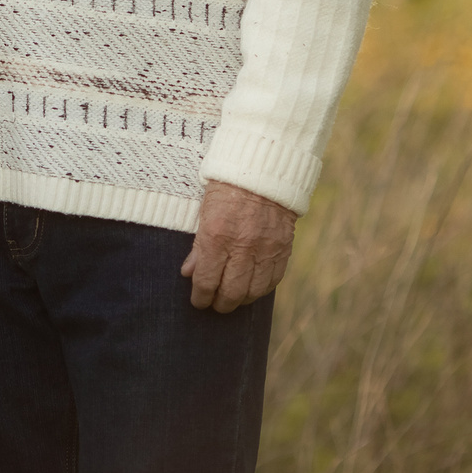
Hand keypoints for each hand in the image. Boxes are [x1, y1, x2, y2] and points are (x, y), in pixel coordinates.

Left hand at [180, 182, 295, 312]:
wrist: (262, 168)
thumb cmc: (227, 187)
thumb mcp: (204, 212)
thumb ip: (198, 246)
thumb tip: (188, 273)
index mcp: (217, 236)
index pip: (206, 281)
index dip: (200, 297)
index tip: (198, 301)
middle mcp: (242, 247)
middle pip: (231, 293)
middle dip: (220, 304)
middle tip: (214, 304)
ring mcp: (265, 249)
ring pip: (253, 292)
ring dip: (241, 300)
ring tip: (233, 298)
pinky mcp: (283, 248)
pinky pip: (273, 280)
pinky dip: (261, 289)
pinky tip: (253, 288)